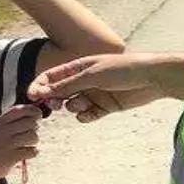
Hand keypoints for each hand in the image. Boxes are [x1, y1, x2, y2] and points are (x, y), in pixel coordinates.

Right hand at [0, 104, 41, 183]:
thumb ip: (11, 120)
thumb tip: (34, 113)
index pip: (19, 110)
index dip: (32, 110)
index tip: (38, 115)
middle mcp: (3, 131)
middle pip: (30, 122)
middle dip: (35, 127)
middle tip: (31, 133)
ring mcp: (7, 145)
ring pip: (33, 136)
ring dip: (34, 141)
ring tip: (29, 144)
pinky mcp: (11, 158)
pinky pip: (31, 151)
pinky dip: (34, 152)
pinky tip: (29, 153)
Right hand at [28, 54, 170, 121]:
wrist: (151, 78)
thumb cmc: (122, 69)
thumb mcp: (91, 75)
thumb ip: (67, 85)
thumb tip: (42, 91)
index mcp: (79, 67)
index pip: (52, 76)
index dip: (40, 86)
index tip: (32, 96)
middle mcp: (84, 81)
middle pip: (60, 92)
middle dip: (54, 99)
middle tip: (53, 105)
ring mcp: (94, 94)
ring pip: (73, 105)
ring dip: (73, 107)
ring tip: (81, 105)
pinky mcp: (105, 107)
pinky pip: (88, 115)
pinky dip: (85, 116)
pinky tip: (88, 114)